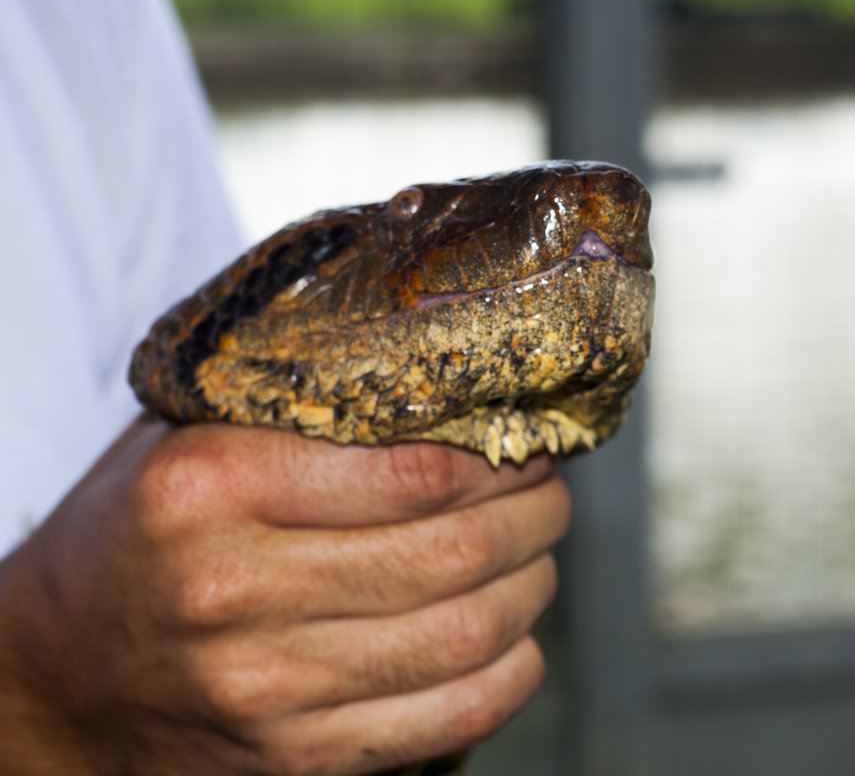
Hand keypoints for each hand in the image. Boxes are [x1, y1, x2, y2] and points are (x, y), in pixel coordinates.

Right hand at [0, 414, 567, 774]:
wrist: (51, 679)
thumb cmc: (135, 536)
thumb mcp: (186, 440)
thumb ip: (293, 402)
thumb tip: (444, 371)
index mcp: (212, 484)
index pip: (415, 467)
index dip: (501, 456)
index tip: (526, 442)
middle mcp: (235, 586)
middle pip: (455, 550)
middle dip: (535, 517)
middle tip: (551, 497)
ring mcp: (265, 684)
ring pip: (466, 633)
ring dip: (534, 588)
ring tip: (541, 558)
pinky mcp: (292, 757)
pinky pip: (446, 717)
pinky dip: (511, 676)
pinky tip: (519, 641)